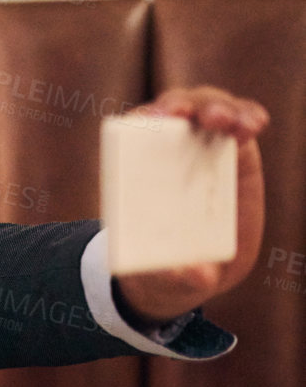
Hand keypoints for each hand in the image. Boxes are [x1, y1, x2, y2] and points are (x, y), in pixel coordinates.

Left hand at [114, 86, 268, 322]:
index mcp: (137, 177)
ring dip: (222, 107)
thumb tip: (195, 273)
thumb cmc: (165, 270)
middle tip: (203, 118)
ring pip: (209, 109)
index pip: (133, 133)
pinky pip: (241, 124)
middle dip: (186, 106)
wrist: (192, 272)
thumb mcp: (165, 280)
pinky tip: (255, 124)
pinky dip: (248, 116)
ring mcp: (202, 149)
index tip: (156, 118)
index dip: (144, 119)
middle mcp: (167, 154)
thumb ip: (175, 276)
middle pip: (173, 112)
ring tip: (237, 124)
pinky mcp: (235, 154)